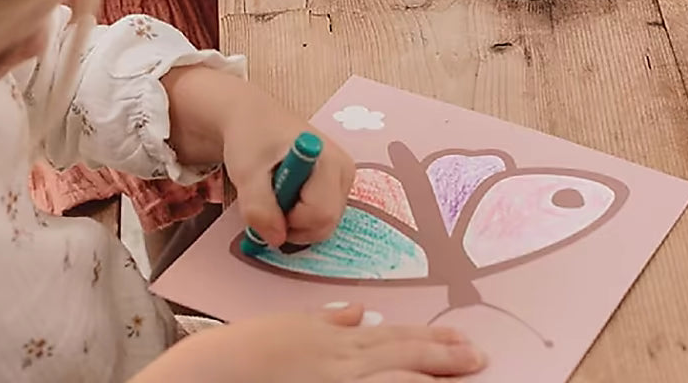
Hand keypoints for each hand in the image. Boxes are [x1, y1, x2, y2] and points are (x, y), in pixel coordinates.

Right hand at [135, 305, 485, 382]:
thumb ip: (326, 321)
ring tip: (463, 379)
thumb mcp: (286, 325)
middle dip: (445, 360)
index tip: (465, 342)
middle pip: (403, 361)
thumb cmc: (243, 351)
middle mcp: (341, 366)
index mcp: (336, 342)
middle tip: (480, 359)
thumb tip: (357, 311)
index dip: (434, 341)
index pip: (396, 338)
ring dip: (428, 382)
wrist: (207, 376)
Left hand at [222, 83, 355, 247]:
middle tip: (269, 201)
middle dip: (293, 224)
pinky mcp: (338, 185)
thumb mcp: (246, 173)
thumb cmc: (251, 139)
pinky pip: (323, 217)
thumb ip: (259, 208)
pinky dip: (301, 217)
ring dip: (295, 221)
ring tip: (276, 193)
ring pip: (325, 224)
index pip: (321, 214)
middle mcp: (344, 169)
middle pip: (327, 222)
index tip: (268, 200)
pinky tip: (287, 194)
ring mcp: (344, 178)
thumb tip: (276, 240)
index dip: (290, 219)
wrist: (253, 118)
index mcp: (328, 159)